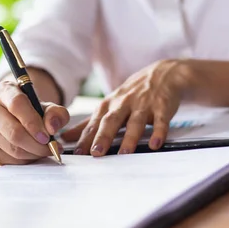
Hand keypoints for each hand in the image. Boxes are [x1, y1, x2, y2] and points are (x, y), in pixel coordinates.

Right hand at [0, 81, 69, 164]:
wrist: (13, 114)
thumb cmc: (30, 109)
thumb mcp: (47, 105)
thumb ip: (56, 113)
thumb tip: (52, 127)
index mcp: (4, 90)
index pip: (17, 105)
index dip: (33, 123)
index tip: (47, 137)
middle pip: (14, 133)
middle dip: (38, 145)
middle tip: (52, 148)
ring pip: (12, 149)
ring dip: (34, 154)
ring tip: (44, 150)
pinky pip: (8, 160)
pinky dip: (24, 160)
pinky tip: (31, 153)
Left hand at [63, 60, 188, 155]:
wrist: (163, 74)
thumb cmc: (131, 95)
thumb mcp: (108, 105)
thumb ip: (89, 123)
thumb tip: (65, 137)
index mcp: (108, 105)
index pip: (94, 124)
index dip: (85, 138)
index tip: (77, 153)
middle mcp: (123, 104)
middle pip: (111, 121)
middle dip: (103, 136)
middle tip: (96, 153)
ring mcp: (143, 105)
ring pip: (135, 122)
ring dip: (130, 138)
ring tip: (125, 153)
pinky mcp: (162, 107)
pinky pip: (160, 120)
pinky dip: (158, 132)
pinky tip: (155, 144)